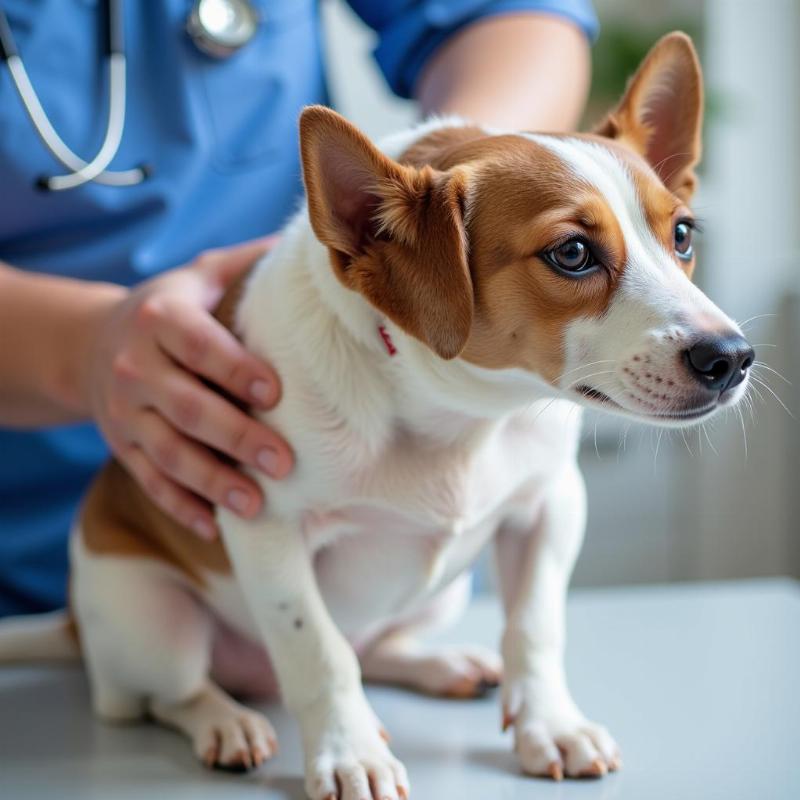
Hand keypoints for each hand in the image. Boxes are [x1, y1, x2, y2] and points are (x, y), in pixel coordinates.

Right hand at [80, 238, 292, 538]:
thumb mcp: (200, 276)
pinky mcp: (122, 447)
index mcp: (160, 319)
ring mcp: (125, 413)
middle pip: (187, 407)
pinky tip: (213, 527)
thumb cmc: (170, 310)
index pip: (199, 345)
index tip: (275, 393)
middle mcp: (137, 366)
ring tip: (255, 506)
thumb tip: (315, 246)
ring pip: (168, 452)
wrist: (92, 344)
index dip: (235, 369)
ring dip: (212, 482)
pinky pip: (150, 480)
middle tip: (283, 462)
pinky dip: (181, 505)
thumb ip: (247, 265)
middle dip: (235, 437)